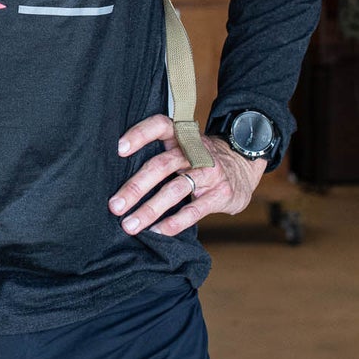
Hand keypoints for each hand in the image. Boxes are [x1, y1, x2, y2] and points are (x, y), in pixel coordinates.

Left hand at [109, 113, 263, 236]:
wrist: (244, 164)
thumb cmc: (202, 159)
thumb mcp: (186, 146)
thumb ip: (162, 153)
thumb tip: (120, 176)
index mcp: (182, 136)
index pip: (160, 126)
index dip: (140, 134)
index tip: (119, 149)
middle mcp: (195, 152)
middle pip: (161, 165)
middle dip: (135, 187)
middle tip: (114, 206)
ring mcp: (209, 173)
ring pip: (174, 189)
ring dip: (149, 209)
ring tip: (129, 225)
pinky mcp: (220, 194)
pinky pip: (193, 211)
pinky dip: (173, 223)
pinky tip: (156, 232)